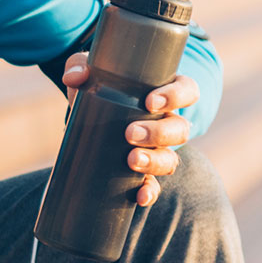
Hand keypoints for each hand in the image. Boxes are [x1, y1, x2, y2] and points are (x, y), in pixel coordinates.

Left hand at [60, 53, 196, 207]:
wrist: (89, 112)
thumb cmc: (99, 83)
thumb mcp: (90, 70)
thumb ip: (79, 66)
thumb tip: (74, 78)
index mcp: (164, 92)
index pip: (187, 90)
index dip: (175, 96)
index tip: (150, 102)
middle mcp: (167, 121)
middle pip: (181, 129)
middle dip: (159, 133)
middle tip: (130, 133)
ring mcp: (157, 148)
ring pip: (171, 158)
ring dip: (155, 161)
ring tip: (131, 160)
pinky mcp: (143, 169)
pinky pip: (154, 184)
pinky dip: (150, 191)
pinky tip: (140, 196)